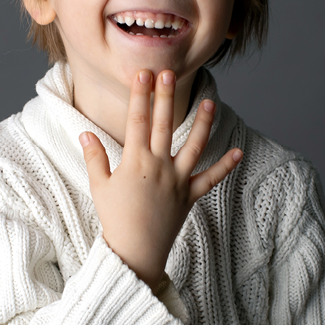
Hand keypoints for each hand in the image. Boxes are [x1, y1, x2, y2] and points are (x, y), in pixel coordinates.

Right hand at [72, 69, 241, 294]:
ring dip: (203, 123)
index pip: (137, 120)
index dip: (140, 95)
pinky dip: (225, 166)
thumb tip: (85, 134)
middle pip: (163, 124)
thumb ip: (95, 158)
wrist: (135, 250)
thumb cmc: (114, 219)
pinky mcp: (190, 195)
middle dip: (165, 97)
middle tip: (168, 73)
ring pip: (194, 145)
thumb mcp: (99, 186)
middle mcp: (159, 165)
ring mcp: (178, 179)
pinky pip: (211, 179)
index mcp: (135, 161)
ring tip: (210, 102)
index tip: (142, 74)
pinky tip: (238, 152)